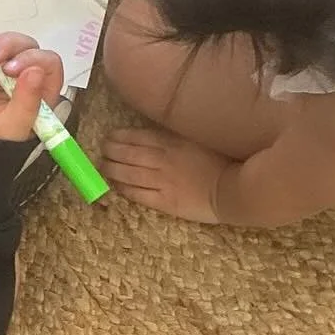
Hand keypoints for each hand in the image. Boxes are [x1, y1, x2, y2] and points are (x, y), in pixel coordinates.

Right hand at [0, 30, 65, 142]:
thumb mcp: (14, 126)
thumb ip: (28, 101)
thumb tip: (35, 72)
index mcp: (42, 89)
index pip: (47, 61)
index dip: (31, 58)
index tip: (10, 69)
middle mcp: (25, 74)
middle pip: (22, 44)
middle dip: (4, 47)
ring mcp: (2, 68)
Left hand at [98, 127, 228, 221]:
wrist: (233, 190)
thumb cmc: (222, 161)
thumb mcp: (197, 139)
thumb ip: (174, 136)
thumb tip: (155, 133)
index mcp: (170, 142)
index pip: (135, 137)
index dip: (118, 137)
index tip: (110, 137)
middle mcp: (161, 160)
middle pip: (126, 154)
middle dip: (110, 152)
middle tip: (102, 151)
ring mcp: (161, 181)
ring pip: (126, 173)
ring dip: (111, 169)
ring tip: (103, 167)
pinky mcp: (164, 202)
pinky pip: (137, 194)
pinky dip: (123, 189)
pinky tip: (116, 186)